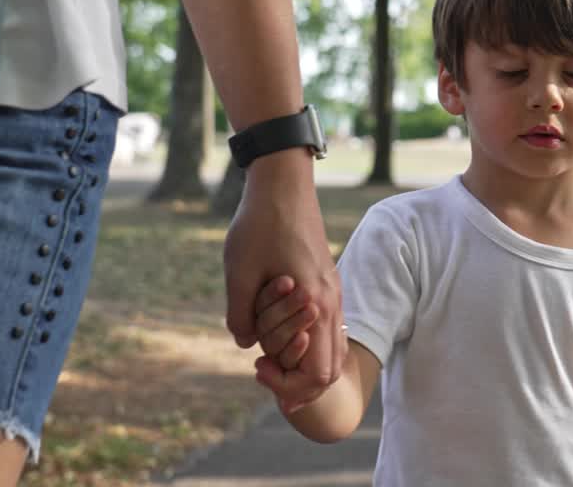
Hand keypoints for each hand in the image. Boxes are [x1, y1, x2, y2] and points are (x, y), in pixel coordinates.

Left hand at [224, 150, 346, 405]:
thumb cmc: (259, 225)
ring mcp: (333, 290)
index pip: (320, 374)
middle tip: (261, 365)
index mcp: (315, 304)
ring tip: (267, 348)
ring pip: (330, 346)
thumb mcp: (238, 274)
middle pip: (330, 367)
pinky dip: (306, 337)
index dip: (292, 387)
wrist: (282, 184)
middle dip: (297, 377)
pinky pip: (326, 325)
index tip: (260, 371)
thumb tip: (246, 343)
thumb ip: (241, 317)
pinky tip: (277, 326)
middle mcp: (332, 302)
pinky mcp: (327, 280)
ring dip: (301, 355)